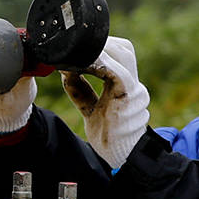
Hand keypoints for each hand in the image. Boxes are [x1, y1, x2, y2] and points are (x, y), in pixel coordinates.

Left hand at [62, 37, 146, 166]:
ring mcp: (132, 89)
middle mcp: (132, 82)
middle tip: (76, 46)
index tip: (79, 45)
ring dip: (100, 50)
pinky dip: (101, 64)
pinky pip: (117, 73)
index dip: (102, 46)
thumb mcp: (90, 106)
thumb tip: (65, 69)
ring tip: (78, 52)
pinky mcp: (127, 97)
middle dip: (102, 43)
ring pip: (123, 54)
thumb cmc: (108, 132)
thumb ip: (81, 88)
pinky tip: (84, 63)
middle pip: (124, 48)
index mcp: (125, 83)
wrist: (120, 154)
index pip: (119, 53)